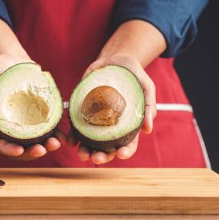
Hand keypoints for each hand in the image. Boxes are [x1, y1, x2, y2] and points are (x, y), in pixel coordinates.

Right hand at [0, 53, 66, 160]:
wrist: (10, 60)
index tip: (19, 150)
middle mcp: (13, 129)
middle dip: (31, 152)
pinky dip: (56, 134)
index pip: (1, 144)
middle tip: (42, 150)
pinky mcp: (41, 116)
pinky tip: (63, 137)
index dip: (9, 150)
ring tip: (55, 144)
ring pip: (36, 141)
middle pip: (21, 148)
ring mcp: (28, 124)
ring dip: (46, 146)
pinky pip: (49, 128)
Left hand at [67, 20, 163, 163]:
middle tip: (96, 158)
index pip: (127, 144)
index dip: (125, 152)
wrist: (116, 61)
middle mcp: (111, 127)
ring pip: (90, 142)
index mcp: (127, 126)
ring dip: (85, 150)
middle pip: (107, 148)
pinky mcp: (84, 112)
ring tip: (81, 154)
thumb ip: (149, 107)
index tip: (120, 154)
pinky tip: (69, 141)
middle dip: (102, 156)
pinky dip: (73, 136)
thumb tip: (148, 130)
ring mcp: (96, 121)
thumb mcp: (146, 89)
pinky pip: (77, 127)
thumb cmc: (134, 77)